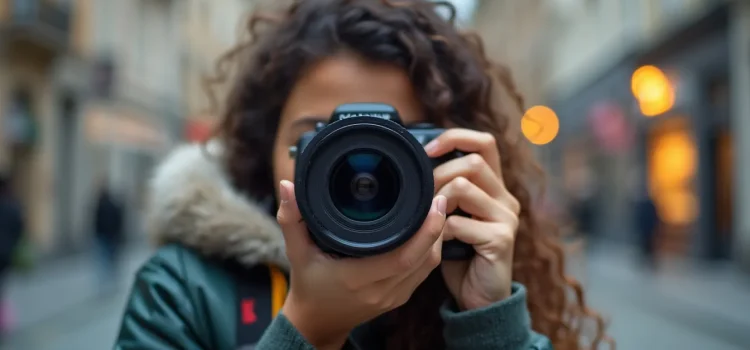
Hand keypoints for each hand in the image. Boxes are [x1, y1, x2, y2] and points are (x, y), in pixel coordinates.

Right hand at [276, 180, 446, 348]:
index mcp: (357, 278)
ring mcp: (393, 297)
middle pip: (423, 259)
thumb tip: (287, 186)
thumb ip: (291, 219)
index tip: (432, 202)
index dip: (425, 230)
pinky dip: (430, 250)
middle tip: (439, 196)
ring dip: (437, 238)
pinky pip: (423, 273)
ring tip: (437, 209)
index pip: (403, 255)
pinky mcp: (399, 298)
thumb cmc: (308, 285)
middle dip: (437, 227)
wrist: (316, 322)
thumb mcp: (296, 252)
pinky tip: (430, 231)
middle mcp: (380, 290)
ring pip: (428, 266)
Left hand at [426, 129, 520, 310]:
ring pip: (464, 188)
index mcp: (494, 187)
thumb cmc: (460, 256)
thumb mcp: (450, 217)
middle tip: (421, 194)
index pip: (485, 143)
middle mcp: (505, 198)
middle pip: (473, 162)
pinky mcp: (502, 239)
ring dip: (438, 202)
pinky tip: (440, 243)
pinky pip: (460, 222)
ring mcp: (506, 218)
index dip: (455, 138)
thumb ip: (444, 191)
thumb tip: (417, 166)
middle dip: (439, 174)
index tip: (428, 150)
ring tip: (430, 220)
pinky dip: (442, 231)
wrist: (478, 299)